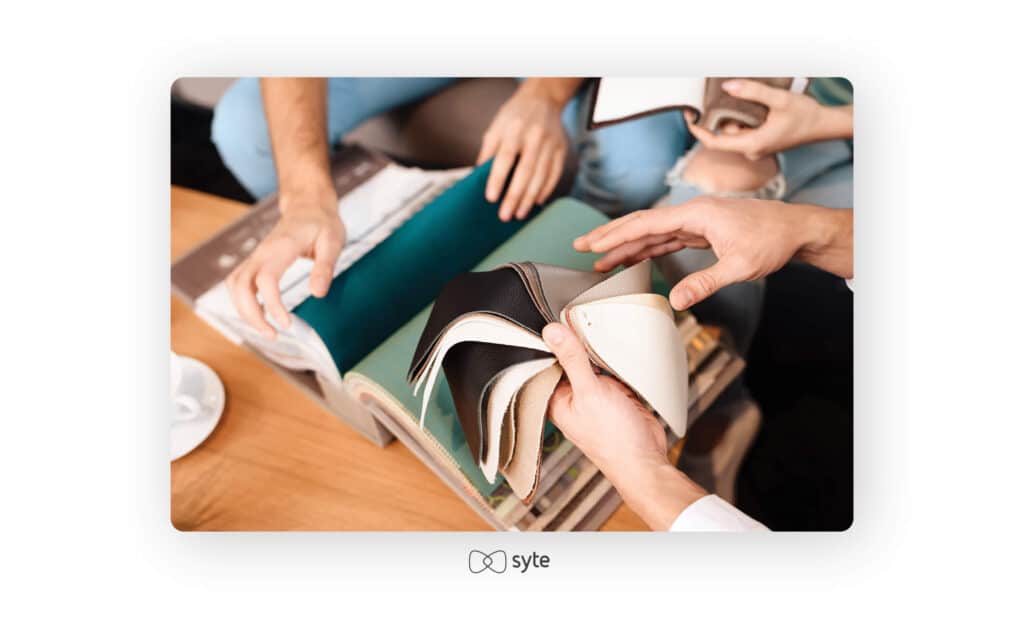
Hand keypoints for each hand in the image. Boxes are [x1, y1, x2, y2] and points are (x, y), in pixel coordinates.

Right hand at [226, 194, 343, 338]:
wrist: (308, 206)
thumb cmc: (322, 223)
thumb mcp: (333, 242)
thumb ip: (325, 267)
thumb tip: (318, 294)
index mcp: (282, 247)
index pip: (266, 279)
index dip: (272, 305)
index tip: (286, 324)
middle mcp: (262, 252)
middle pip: (240, 285)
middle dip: (251, 315)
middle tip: (272, 335)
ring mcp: (256, 256)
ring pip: (234, 286)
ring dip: (244, 311)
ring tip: (267, 330)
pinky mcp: (255, 261)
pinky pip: (238, 283)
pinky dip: (243, 302)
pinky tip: (261, 316)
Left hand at [477, 80, 570, 221]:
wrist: (543, 99)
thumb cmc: (514, 117)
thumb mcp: (495, 128)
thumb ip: (487, 152)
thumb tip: (476, 177)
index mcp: (514, 129)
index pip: (505, 158)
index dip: (497, 179)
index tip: (490, 198)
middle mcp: (534, 137)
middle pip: (525, 171)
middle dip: (514, 196)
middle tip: (505, 215)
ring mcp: (550, 144)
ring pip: (541, 176)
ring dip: (529, 198)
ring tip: (519, 214)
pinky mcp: (561, 150)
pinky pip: (554, 174)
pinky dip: (546, 190)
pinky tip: (536, 202)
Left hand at [542, 323, 705, 529]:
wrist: (646, 458)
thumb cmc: (613, 439)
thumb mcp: (589, 392)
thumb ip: (572, 360)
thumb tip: (552, 333)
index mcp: (556, 398)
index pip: (545, 361)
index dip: (548, 340)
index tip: (550, 314)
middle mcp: (572, 395)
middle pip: (569, 358)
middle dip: (575, 340)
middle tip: (576, 312)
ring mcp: (594, 393)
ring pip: (591, 361)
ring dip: (596, 348)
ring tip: (595, 323)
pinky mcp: (615, 393)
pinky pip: (611, 368)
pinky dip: (614, 359)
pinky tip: (616, 345)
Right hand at [574, 197, 851, 309]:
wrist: (795, 229)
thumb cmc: (771, 241)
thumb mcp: (739, 267)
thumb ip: (705, 283)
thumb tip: (676, 302)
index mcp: (696, 215)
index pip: (646, 224)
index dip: (616, 235)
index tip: (591, 244)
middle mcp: (691, 213)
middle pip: (641, 223)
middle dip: (609, 235)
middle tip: (580, 246)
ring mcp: (694, 221)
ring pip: (651, 232)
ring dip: (625, 245)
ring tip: (598, 259)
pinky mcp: (699, 230)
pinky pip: (665, 238)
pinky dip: (645, 248)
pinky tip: (630, 258)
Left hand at [686, 79, 851, 159]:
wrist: (823, 125)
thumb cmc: (805, 114)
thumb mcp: (779, 99)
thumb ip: (753, 92)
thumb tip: (727, 87)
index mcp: (751, 145)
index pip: (715, 142)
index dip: (698, 131)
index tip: (688, 118)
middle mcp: (751, 151)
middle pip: (723, 136)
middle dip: (717, 118)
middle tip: (711, 99)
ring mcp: (755, 149)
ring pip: (733, 133)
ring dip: (731, 117)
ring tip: (737, 99)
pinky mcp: (760, 144)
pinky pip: (742, 133)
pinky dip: (740, 120)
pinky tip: (747, 106)